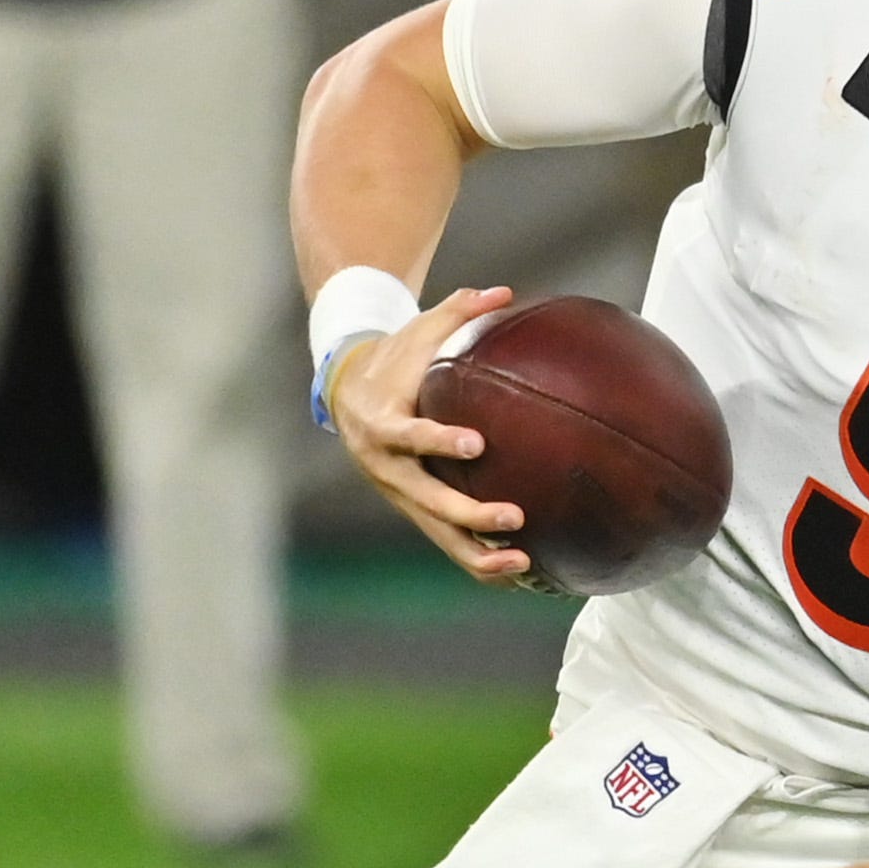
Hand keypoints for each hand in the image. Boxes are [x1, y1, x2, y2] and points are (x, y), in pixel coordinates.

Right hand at [329, 286, 530, 582]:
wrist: (345, 391)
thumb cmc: (394, 357)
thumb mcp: (418, 331)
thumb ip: (460, 311)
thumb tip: (505, 292)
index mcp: (384, 422)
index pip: (411, 435)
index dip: (440, 440)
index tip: (477, 443)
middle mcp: (388, 466)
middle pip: (428, 498)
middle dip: (469, 512)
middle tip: (515, 516)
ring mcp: (400, 493)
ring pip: (437, 532)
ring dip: (477, 553)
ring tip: (523, 563)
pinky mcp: (415, 509)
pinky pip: (447, 541)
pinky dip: (477, 560)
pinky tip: (520, 575)